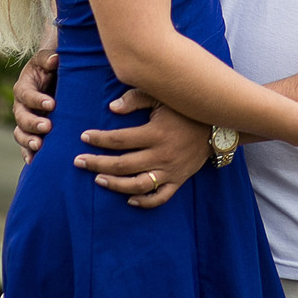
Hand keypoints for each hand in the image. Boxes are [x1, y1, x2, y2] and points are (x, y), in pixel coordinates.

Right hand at [13, 47, 58, 161]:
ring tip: (39, 146)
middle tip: (48, 126)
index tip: (52, 104)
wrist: (52, 77)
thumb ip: (48, 58)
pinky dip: (27, 154)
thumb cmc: (50, 66)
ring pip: (20, 133)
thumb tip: (54, 59)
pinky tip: (33, 161)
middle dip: (33, 123)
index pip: (27, 95)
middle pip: (21, 117)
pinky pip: (25, 146)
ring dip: (28, 141)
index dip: (37, 100)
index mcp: (23, 87)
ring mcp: (24, 121)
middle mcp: (21, 106)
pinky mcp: (31, 132)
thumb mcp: (47, 58)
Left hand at [73, 103, 210, 207]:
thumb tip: (111, 108)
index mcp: (155, 133)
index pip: (119, 140)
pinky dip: (144, 201)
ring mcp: (170, 170)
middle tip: (79, 161)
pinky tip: (128, 198)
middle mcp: (161, 155)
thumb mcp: (163, 96)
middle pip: (122, 164)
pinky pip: (160, 197)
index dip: (99, 139)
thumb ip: (137, 99)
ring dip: (115, 184)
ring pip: (137, 184)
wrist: (218, 124)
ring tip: (98, 178)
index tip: (83, 137)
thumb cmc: (186, 107)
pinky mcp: (178, 180)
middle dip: (97, 163)